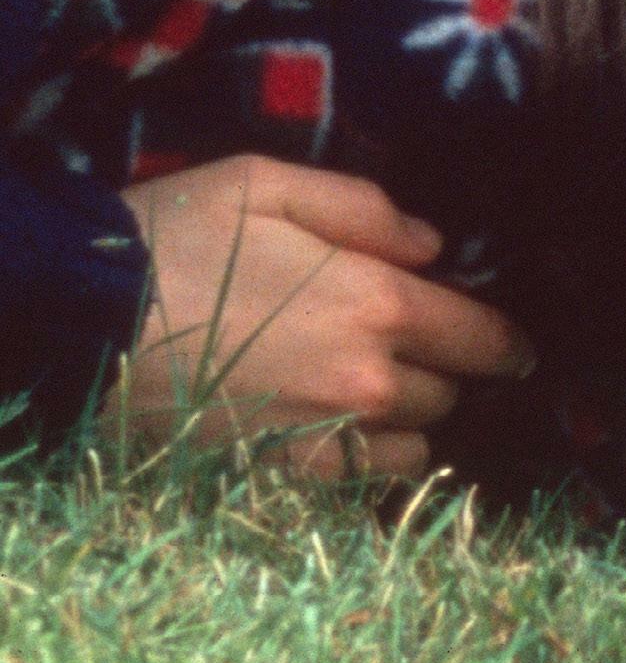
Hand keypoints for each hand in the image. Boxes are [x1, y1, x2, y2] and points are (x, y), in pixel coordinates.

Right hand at [106, 156, 538, 482]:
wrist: (79, 321)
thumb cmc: (169, 238)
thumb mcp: (264, 183)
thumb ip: (363, 207)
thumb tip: (434, 245)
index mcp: (381, 303)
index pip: (485, 336)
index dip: (503, 341)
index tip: (509, 346)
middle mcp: (373, 380)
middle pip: (449, 389)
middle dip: (440, 370)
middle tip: (403, 352)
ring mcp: (332, 436)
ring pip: (418, 441)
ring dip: (410, 420)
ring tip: (371, 396)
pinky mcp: (288, 476)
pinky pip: (367, 479)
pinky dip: (371, 460)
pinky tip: (344, 435)